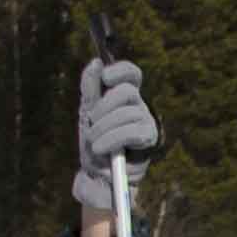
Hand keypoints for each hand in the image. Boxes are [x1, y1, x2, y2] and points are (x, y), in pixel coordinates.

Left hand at [71, 57, 160, 211]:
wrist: (98, 174)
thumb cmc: (94, 143)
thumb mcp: (87, 114)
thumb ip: (90, 88)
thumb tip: (95, 62)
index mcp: (124, 97)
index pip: (131, 74)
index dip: (121, 70)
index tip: (105, 77)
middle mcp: (138, 106)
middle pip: (127, 91)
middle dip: (104, 106)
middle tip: (92, 122)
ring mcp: (145, 121)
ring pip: (128, 113)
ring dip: (105, 128)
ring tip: (94, 143)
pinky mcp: (149, 139)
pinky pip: (134, 131)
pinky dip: (113, 139)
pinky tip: (102, 148)